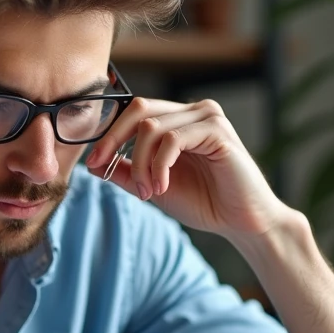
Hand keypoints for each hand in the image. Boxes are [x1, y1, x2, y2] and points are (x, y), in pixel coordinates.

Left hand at [84, 97, 290, 238]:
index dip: (108, 133)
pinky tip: (162, 187)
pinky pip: (172, 140)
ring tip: (146, 192)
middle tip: (100, 167)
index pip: (134, 112)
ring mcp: (208, 117)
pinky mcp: (218, 131)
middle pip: (138, 109)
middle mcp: (194, 111)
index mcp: (179, 119)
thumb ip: (125, 172)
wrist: (241, 223)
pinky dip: (159, 166)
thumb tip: (92, 162)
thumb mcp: (153, 186)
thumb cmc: (204, 203)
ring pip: (151, 128)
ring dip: (139, 164)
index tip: (91, 162)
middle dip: (113, 140)